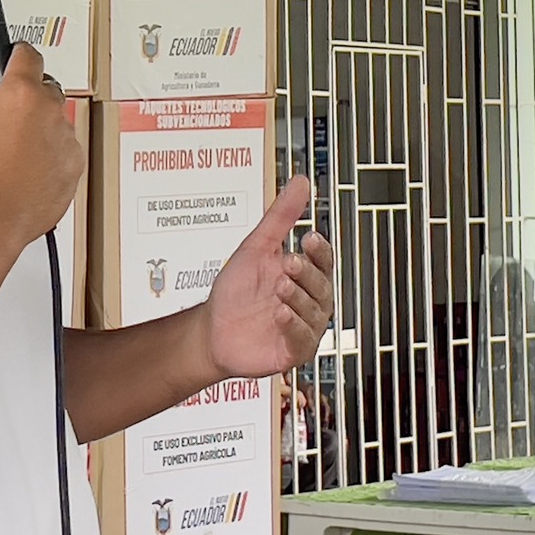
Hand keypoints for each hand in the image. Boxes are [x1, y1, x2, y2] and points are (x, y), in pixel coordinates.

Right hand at [0, 41, 80, 253]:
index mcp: (22, 92)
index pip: (28, 54)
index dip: (16, 56)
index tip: (10, 63)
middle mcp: (51, 111)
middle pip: (44, 88)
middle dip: (26, 97)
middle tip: (2, 119)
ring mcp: (66, 139)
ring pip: (55, 120)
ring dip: (40, 127)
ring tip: (11, 151)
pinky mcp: (75, 164)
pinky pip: (65, 149)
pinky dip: (51, 154)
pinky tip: (26, 168)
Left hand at [199, 177, 333, 379]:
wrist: (211, 330)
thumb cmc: (235, 291)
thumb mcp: (257, 247)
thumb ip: (281, 216)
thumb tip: (300, 183)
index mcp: (304, 275)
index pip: (323, 260)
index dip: (319, 250)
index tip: (309, 237)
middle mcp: (307, 301)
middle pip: (322, 285)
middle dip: (308, 273)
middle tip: (290, 262)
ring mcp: (302, 326)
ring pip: (314, 312)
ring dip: (299, 297)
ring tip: (281, 286)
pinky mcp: (292, 351)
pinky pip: (302, 339)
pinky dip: (294, 326)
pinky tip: (281, 313)